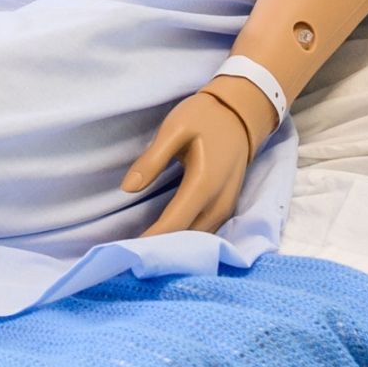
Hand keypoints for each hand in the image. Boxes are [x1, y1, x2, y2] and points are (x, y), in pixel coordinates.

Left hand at [123, 82, 274, 236]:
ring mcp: (227, 207)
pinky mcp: (227, 207)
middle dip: (160, 248)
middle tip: (128, 254)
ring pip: (199, 239)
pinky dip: (187, 239)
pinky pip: (207, 232)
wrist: (241, 112)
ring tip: (144, 250)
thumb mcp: (174, 129)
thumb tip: (127, 188)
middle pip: (188, 238)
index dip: (150, 240)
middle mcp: (219, 203)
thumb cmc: (205, 117)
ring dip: (174, 247)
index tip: (126, 250)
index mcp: (204, 184)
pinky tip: (167, 240)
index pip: (173, 224)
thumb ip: (152, 160)